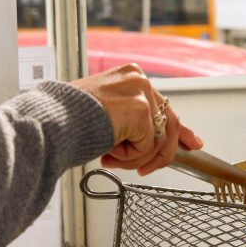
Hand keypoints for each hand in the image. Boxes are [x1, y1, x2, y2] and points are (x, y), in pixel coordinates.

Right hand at [70, 64, 202, 174]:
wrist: (52, 121)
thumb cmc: (70, 120)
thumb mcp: (108, 116)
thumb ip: (132, 123)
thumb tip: (152, 142)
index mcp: (130, 76)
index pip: (163, 105)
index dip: (180, 130)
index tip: (192, 143)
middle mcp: (139, 79)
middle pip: (168, 123)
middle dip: (163, 153)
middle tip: (147, 170)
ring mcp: (142, 92)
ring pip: (157, 140)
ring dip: (136, 158)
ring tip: (111, 156)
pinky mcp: (141, 110)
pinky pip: (147, 147)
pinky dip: (129, 157)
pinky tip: (109, 150)